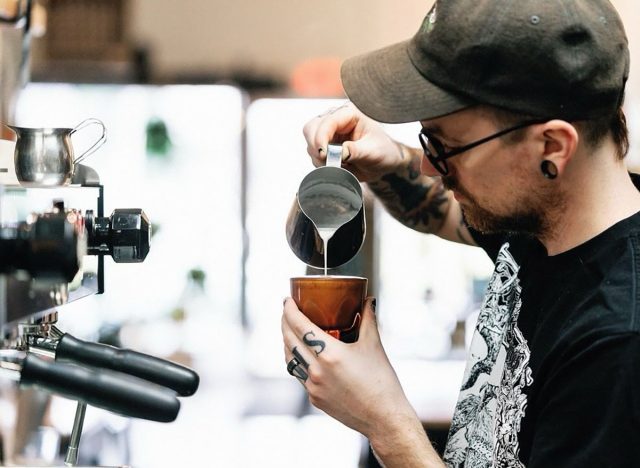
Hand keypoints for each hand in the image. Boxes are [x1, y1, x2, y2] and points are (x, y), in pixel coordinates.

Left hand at [281, 297, 416, 437]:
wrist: (384, 418)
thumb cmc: (382, 381)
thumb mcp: (374, 345)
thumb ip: (368, 319)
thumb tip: (368, 300)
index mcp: (330, 354)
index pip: (299, 326)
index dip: (289, 310)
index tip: (287, 300)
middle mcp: (316, 370)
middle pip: (289, 340)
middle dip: (284, 322)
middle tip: (287, 311)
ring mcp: (313, 386)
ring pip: (289, 358)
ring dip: (286, 342)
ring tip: (290, 330)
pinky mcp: (314, 398)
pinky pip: (299, 375)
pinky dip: (296, 360)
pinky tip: (302, 355)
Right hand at [303, 102, 405, 181]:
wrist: (383, 163)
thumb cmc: (383, 152)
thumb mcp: (374, 152)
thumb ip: (356, 151)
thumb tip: (339, 153)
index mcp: (350, 114)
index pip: (327, 121)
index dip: (321, 138)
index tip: (324, 155)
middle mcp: (336, 119)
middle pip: (311, 128)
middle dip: (316, 147)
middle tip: (329, 161)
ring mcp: (329, 132)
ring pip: (310, 143)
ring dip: (320, 158)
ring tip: (342, 164)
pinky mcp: (325, 144)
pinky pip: (313, 154)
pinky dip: (321, 163)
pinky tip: (338, 165)